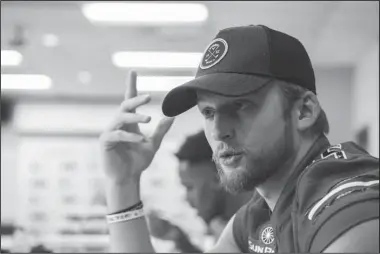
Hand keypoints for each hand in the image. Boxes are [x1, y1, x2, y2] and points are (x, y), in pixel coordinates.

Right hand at [99, 71, 174, 185]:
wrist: (128, 178)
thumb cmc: (138, 161)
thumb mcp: (153, 144)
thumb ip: (161, 130)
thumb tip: (172, 116)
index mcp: (130, 122)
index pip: (129, 100)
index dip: (131, 86)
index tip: (133, 71)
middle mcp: (119, 124)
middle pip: (125, 105)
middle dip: (135, 99)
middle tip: (149, 96)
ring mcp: (111, 132)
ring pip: (121, 117)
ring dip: (135, 117)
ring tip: (149, 118)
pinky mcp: (105, 142)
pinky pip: (117, 134)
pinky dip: (130, 135)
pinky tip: (140, 139)